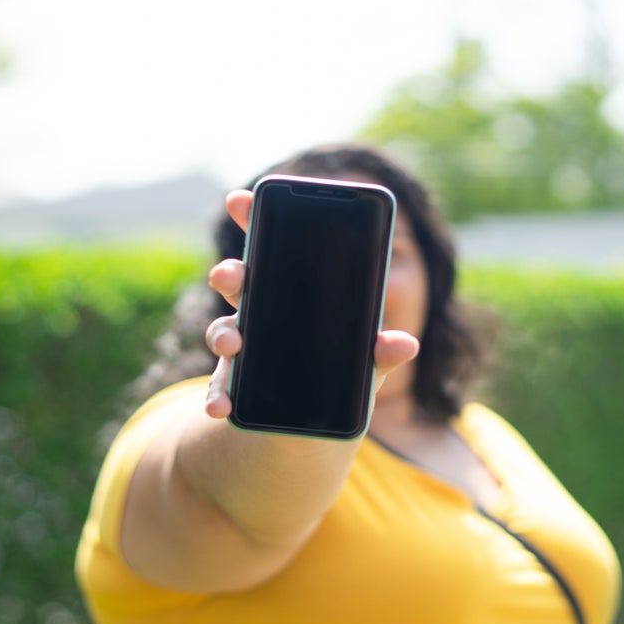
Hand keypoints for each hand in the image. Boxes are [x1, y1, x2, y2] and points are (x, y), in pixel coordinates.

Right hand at [202, 189, 418, 418]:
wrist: (317, 424)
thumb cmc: (343, 375)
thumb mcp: (367, 362)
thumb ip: (381, 351)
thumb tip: (407, 344)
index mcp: (291, 291)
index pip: (269, 246)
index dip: (252, 219)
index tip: (240, 198)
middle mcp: (260, 312)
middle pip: (239, 282)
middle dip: (231, 274)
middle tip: (231, 274)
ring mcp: (244, 347)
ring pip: (224, 331)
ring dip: (223, 334)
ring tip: (233, 344)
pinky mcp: (235, 385)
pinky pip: (220, 387)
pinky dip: (217, 396)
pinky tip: (220, 408)